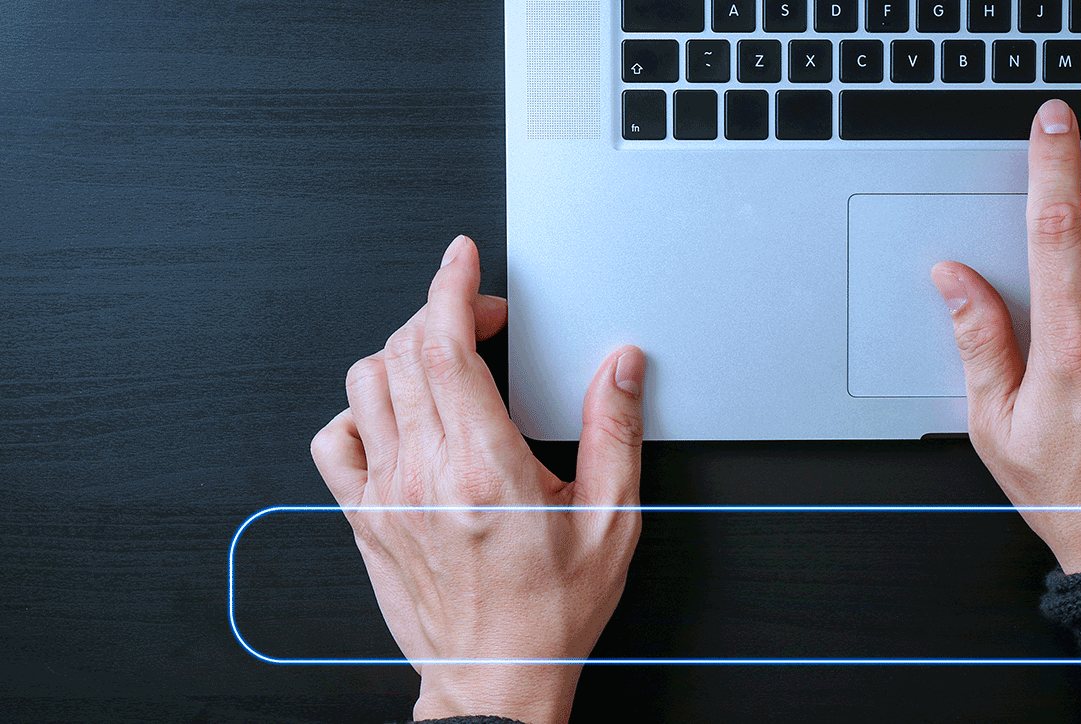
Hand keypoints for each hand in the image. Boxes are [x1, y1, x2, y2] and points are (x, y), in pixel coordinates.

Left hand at [310, 235, 647, 722]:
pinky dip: (360, 409)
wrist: (496, 678)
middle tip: (481, 316)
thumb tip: (621, 367)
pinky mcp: (364, 517)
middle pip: (404, 352)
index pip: (443, 347)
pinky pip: (334, 439)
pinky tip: (398, 416)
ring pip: (367, 384)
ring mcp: (386, 495)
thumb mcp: (612, 520)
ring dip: (404, 354)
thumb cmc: (551, 612)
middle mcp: (426, 475)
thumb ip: (615, 432)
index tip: (461, 259)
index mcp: (485, 468)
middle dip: (440, 311)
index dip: (449, 287)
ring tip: (444, 361)